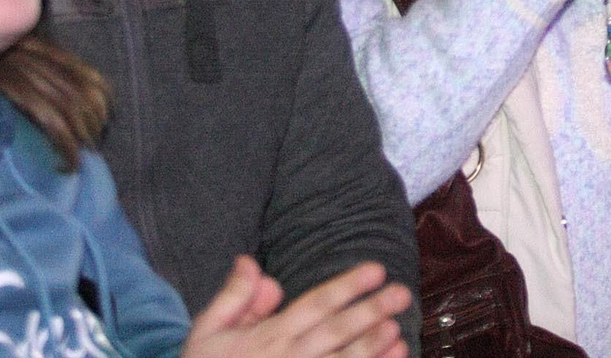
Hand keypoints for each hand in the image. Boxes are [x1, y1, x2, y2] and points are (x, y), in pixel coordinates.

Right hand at [184, 258, 410, 357]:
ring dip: (371, 349)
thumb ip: (233, 298)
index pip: (314, 305)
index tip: (376, 270)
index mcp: (269, 337)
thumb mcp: (207, 333)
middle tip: (403, 294)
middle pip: (335, 333)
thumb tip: (251, 262)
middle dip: (370, 312)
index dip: (346, 287)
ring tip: (398, 330)